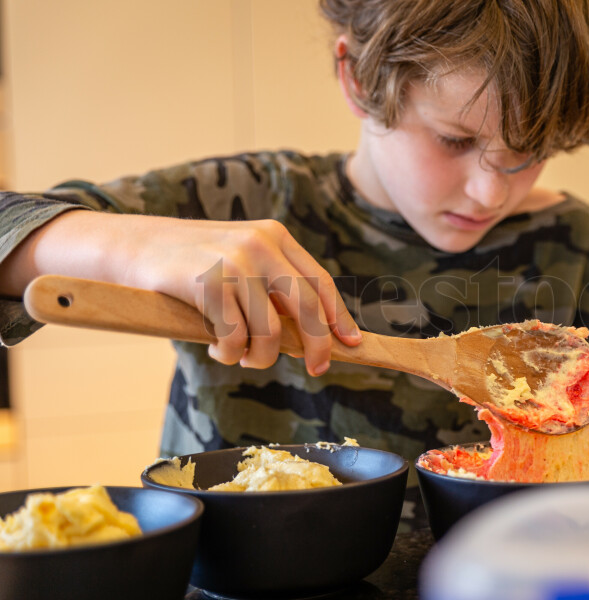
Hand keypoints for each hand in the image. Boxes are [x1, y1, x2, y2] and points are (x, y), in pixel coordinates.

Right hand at [126, 217, 360, 373]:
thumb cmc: (190, 262)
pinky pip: (236, 339)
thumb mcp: (240, 257)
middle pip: (307, 307)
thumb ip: (273, 283)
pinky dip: (230, 354)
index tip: (351, 342)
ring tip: (241, 356)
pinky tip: (217, 347)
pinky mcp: (208, 285)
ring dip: (259, 357)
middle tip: (316, 369)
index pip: (320, 281)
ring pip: (270, 332)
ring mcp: (234, 264)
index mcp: (274, 236)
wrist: (132, 247)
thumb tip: (312, 333)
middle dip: (317, 345)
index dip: (338, 316)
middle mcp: (260, 245)